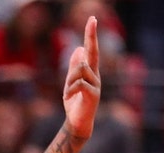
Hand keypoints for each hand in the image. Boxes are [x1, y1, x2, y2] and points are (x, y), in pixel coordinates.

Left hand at [63, 17, 100, 138]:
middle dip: (92, 36)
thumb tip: (77, 49)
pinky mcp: (93, 94)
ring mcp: (96, 85)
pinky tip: (67, 98)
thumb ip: (74, 68)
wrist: (77, 123)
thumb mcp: (71, 83)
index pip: (92, 50)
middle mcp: (96, 76)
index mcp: (91, 72)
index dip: (91, 35)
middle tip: (92, 18)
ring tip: (67, 92)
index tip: (92, 19)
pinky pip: (78, 83)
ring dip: (69, 79)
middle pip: (93, 52)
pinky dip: (69, 90)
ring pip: (80, 69)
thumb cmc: (75, 103)